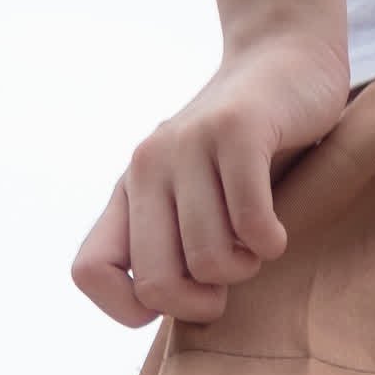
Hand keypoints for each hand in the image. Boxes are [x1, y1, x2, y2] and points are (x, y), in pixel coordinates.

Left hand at [72, 26, 351, 328]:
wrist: (285, 64)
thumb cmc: (244, 154)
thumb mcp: (193, 199)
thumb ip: (172, 248)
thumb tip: (167, 310)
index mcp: (130, 191)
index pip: (89, 271)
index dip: (131, 306)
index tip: (177, 296)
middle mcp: (147, 166)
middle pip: (157, 284)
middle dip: (203, 302)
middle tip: (231, 273)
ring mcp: (189, 145)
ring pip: (209, 260)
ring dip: (247, 266)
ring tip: (256, 238)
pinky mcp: (236, 130)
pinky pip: (249, 224)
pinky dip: (271, 242)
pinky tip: (277, 228)